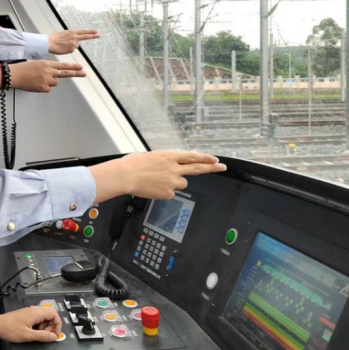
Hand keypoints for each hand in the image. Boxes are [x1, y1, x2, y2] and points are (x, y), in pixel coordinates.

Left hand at [0, 307, 61, 342]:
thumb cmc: (10, 329)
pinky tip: (33, 331)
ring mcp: (30, 312)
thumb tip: (53, 336)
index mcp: (36, 313)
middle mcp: (34, 310)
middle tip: (46, 335)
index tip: (55, 333)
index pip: (54, 314)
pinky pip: (37, 318)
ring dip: (45, 326)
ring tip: (38, 334)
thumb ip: (42, 336)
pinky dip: (39, 325)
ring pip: (44, 317)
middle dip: (51, 326)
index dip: (57, 324)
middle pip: (50, 315)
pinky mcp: (26, 315)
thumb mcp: (28, 335)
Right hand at [10, 60, 84, 92]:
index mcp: (47, 64)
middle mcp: (49, 71)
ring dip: (49, 82)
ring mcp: (47, 79)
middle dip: (75, 73)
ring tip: (39, 79)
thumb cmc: (24, 69)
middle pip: (64, 74)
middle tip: (84, 73)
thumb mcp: (38, 64)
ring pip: (55, 83)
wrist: (15, 74)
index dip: (73, 66)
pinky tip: (36, 84)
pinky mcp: (44, 87)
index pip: (63, 65)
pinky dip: (43, 88)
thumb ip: (48, 68)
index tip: (81, 67)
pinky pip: (48, 89)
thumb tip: (55, 75)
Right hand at [48, 29, 99, 53]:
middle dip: (93, 35)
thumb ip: (71, 37)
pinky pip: (71, 50)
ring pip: (75, 46)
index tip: (97, 31)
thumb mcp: (64, 34)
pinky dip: (67, 50)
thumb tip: (76, 43)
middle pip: (86, 36)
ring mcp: (74, 43)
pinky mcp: (71, 49)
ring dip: (71, 46)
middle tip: (99, 35)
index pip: (84, 31)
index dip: (91, 31)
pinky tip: (62, 48)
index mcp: (72, 32)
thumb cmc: (54, 38)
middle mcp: (74, 37)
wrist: (49, 43)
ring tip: (63, 45)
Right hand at [89, 151, 226, 202]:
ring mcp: (172, 181)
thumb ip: (164, 161)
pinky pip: (170, 192)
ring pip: (181, 183)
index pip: (192, 156)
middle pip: (197, 168)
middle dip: (212, 168)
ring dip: (174, 182)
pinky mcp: (168, 193)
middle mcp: (174, 168)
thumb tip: (169, 166)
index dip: (205, 158)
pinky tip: (153, 187)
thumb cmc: (133, 164)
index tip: (215, 159)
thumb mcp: (151, 156)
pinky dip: (164, 191)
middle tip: (222, 167)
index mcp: (169, 156)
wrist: (125, 176)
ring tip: (158, 180)